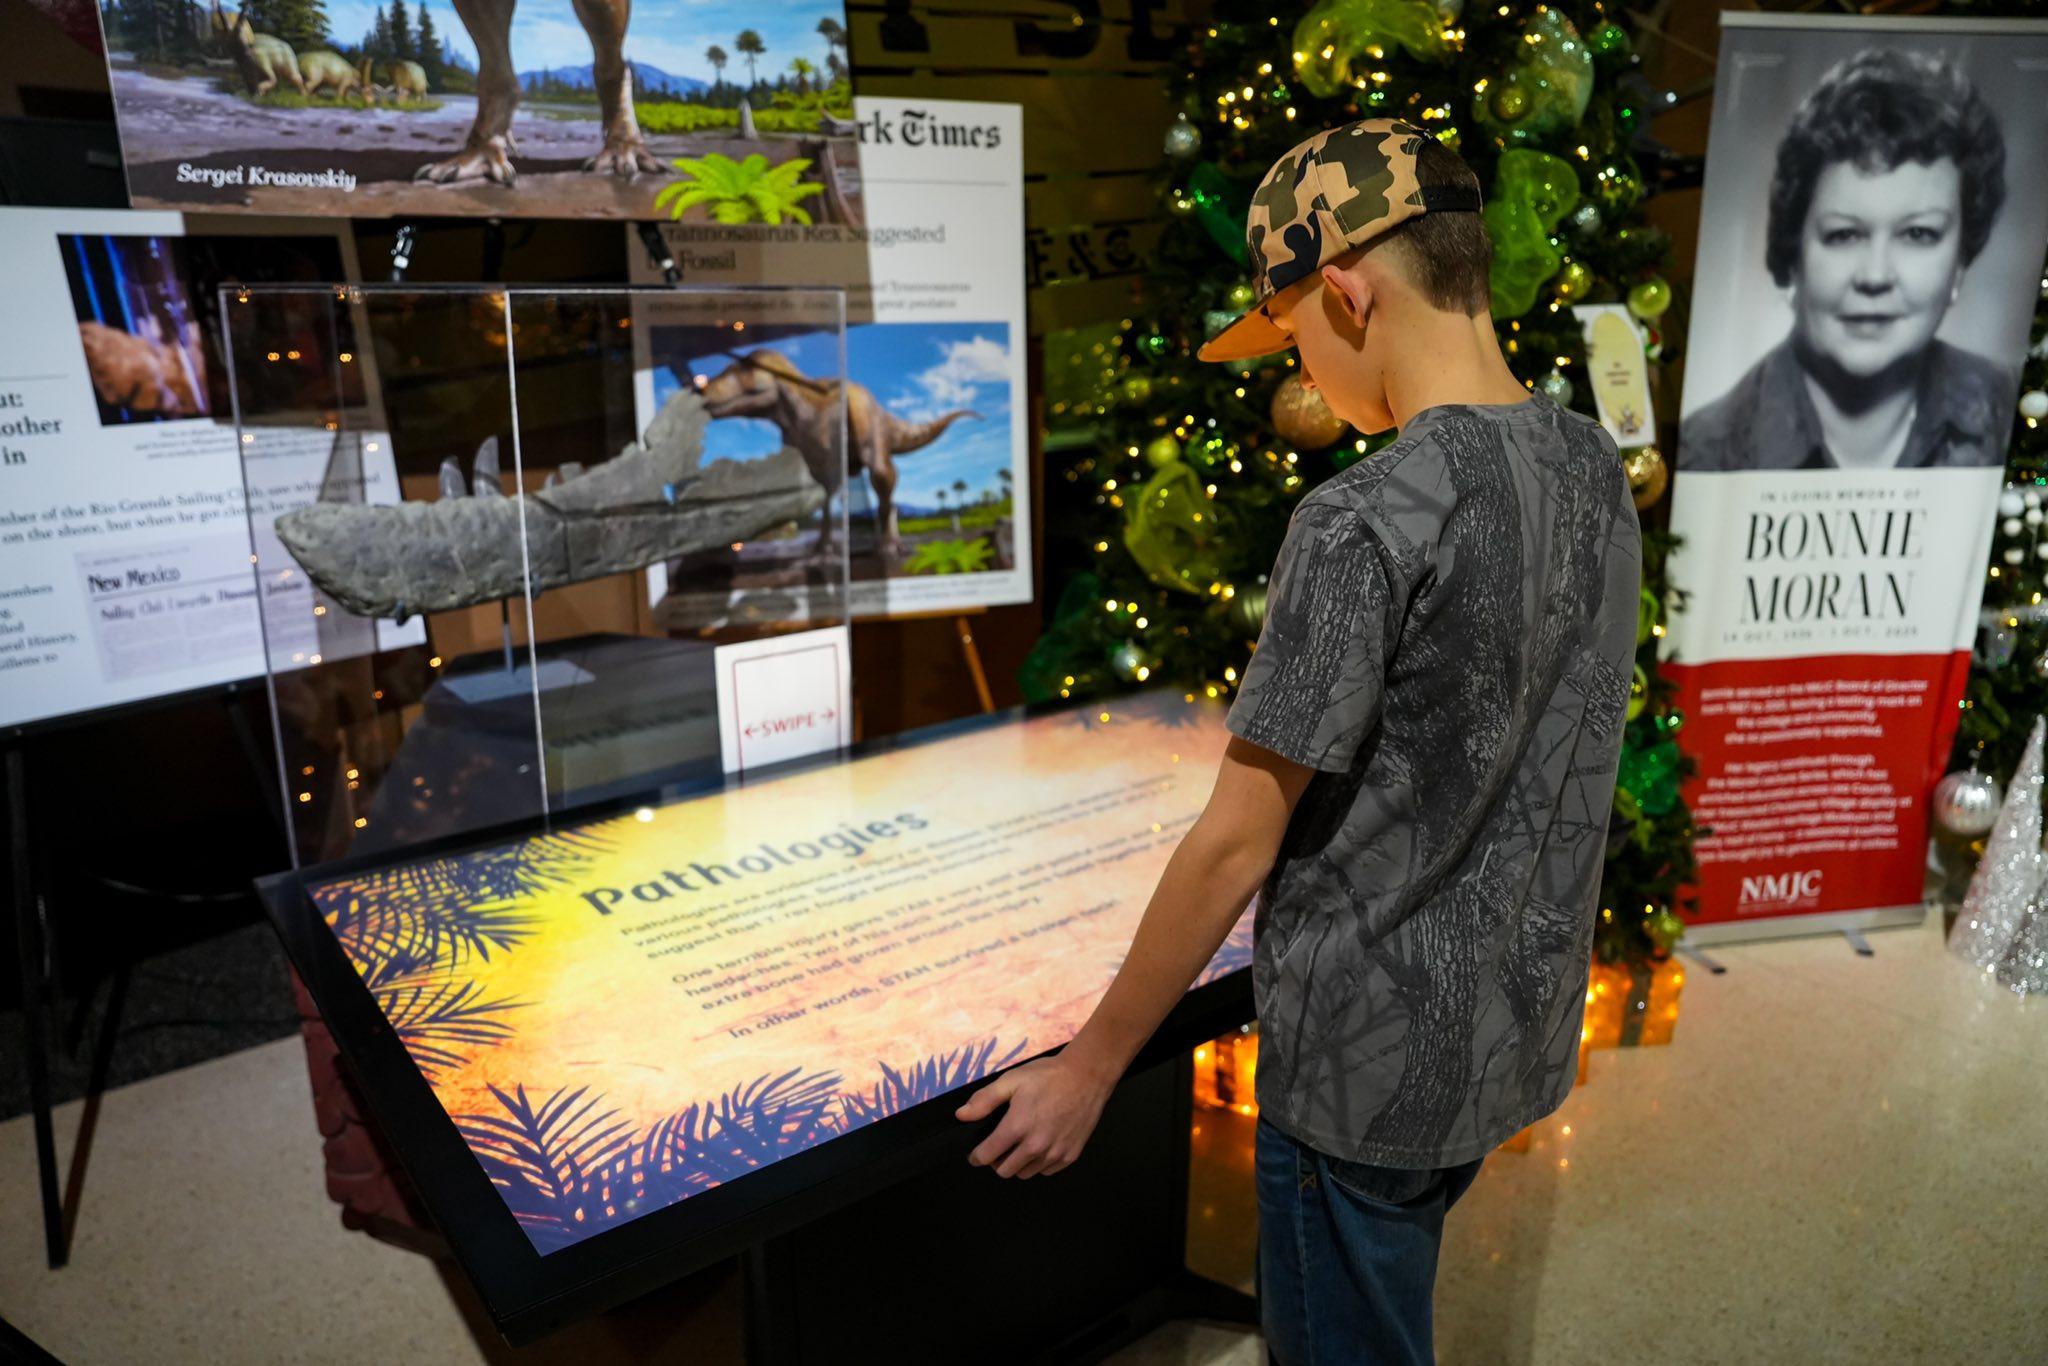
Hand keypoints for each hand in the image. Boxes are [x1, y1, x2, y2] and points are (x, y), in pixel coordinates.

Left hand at [955, 1053, 1115, 1178]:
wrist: (1087, 1076)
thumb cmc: (1048, 1076)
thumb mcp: (1011, 1081)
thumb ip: (984, 1100)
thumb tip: (962, 1115)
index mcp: (1018, 1127)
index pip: (987, 1155)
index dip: (977, 1156)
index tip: (976, 1154)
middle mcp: (1036, 1146)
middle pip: (1005, 1171)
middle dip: (996, 1161)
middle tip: (999, 1147)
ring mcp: (1055, 1153)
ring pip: (1025, 1173)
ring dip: (1018, 1164)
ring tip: (1020, 1145)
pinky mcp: (1070, 1155)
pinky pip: (1046, 1171)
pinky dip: (1038, 1163)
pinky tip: (1039, 1145)